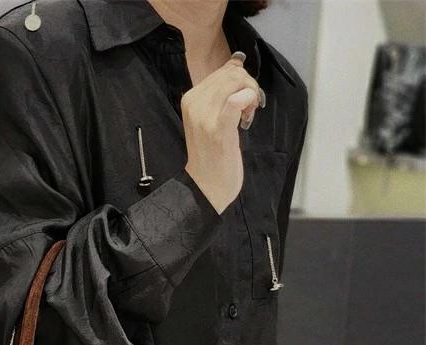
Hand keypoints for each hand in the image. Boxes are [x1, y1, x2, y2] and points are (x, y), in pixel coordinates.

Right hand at [181, 53, 263, 213]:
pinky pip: (237, 99)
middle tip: (250, 108)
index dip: (241, 81)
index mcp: (190, 98)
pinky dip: (248, 100)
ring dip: (251, 94)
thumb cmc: (212, 154)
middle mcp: (194, 103)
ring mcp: (204, 115)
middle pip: (232, 73)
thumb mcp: (213, 116)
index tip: (244, 101)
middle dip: (249, 85)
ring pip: (237, 81)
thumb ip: (223, 90)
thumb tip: (236, 60)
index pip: (223, 71)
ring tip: (248, 115)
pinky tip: (248, 116)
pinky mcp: (218, 127)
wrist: (206, 186)